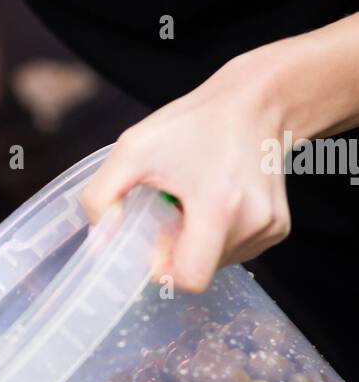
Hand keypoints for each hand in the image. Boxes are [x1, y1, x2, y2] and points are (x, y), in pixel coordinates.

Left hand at [82, 42, 300, 290]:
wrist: (256, 103)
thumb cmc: (194, 124)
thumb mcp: (132, 149)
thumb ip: (102, 195)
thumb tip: (101, 238)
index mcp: (219, 206)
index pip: (190, 278)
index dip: (164, 268)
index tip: (155, 238)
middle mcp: (253, 222)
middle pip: (201, 271)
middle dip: (179, 249)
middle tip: (173, 208)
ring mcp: (271, 228)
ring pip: (218, 263)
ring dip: (198, 241)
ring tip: (197, 200)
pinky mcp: (280, 227)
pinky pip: (236, 250)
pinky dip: (218, 236)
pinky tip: (216, 202)